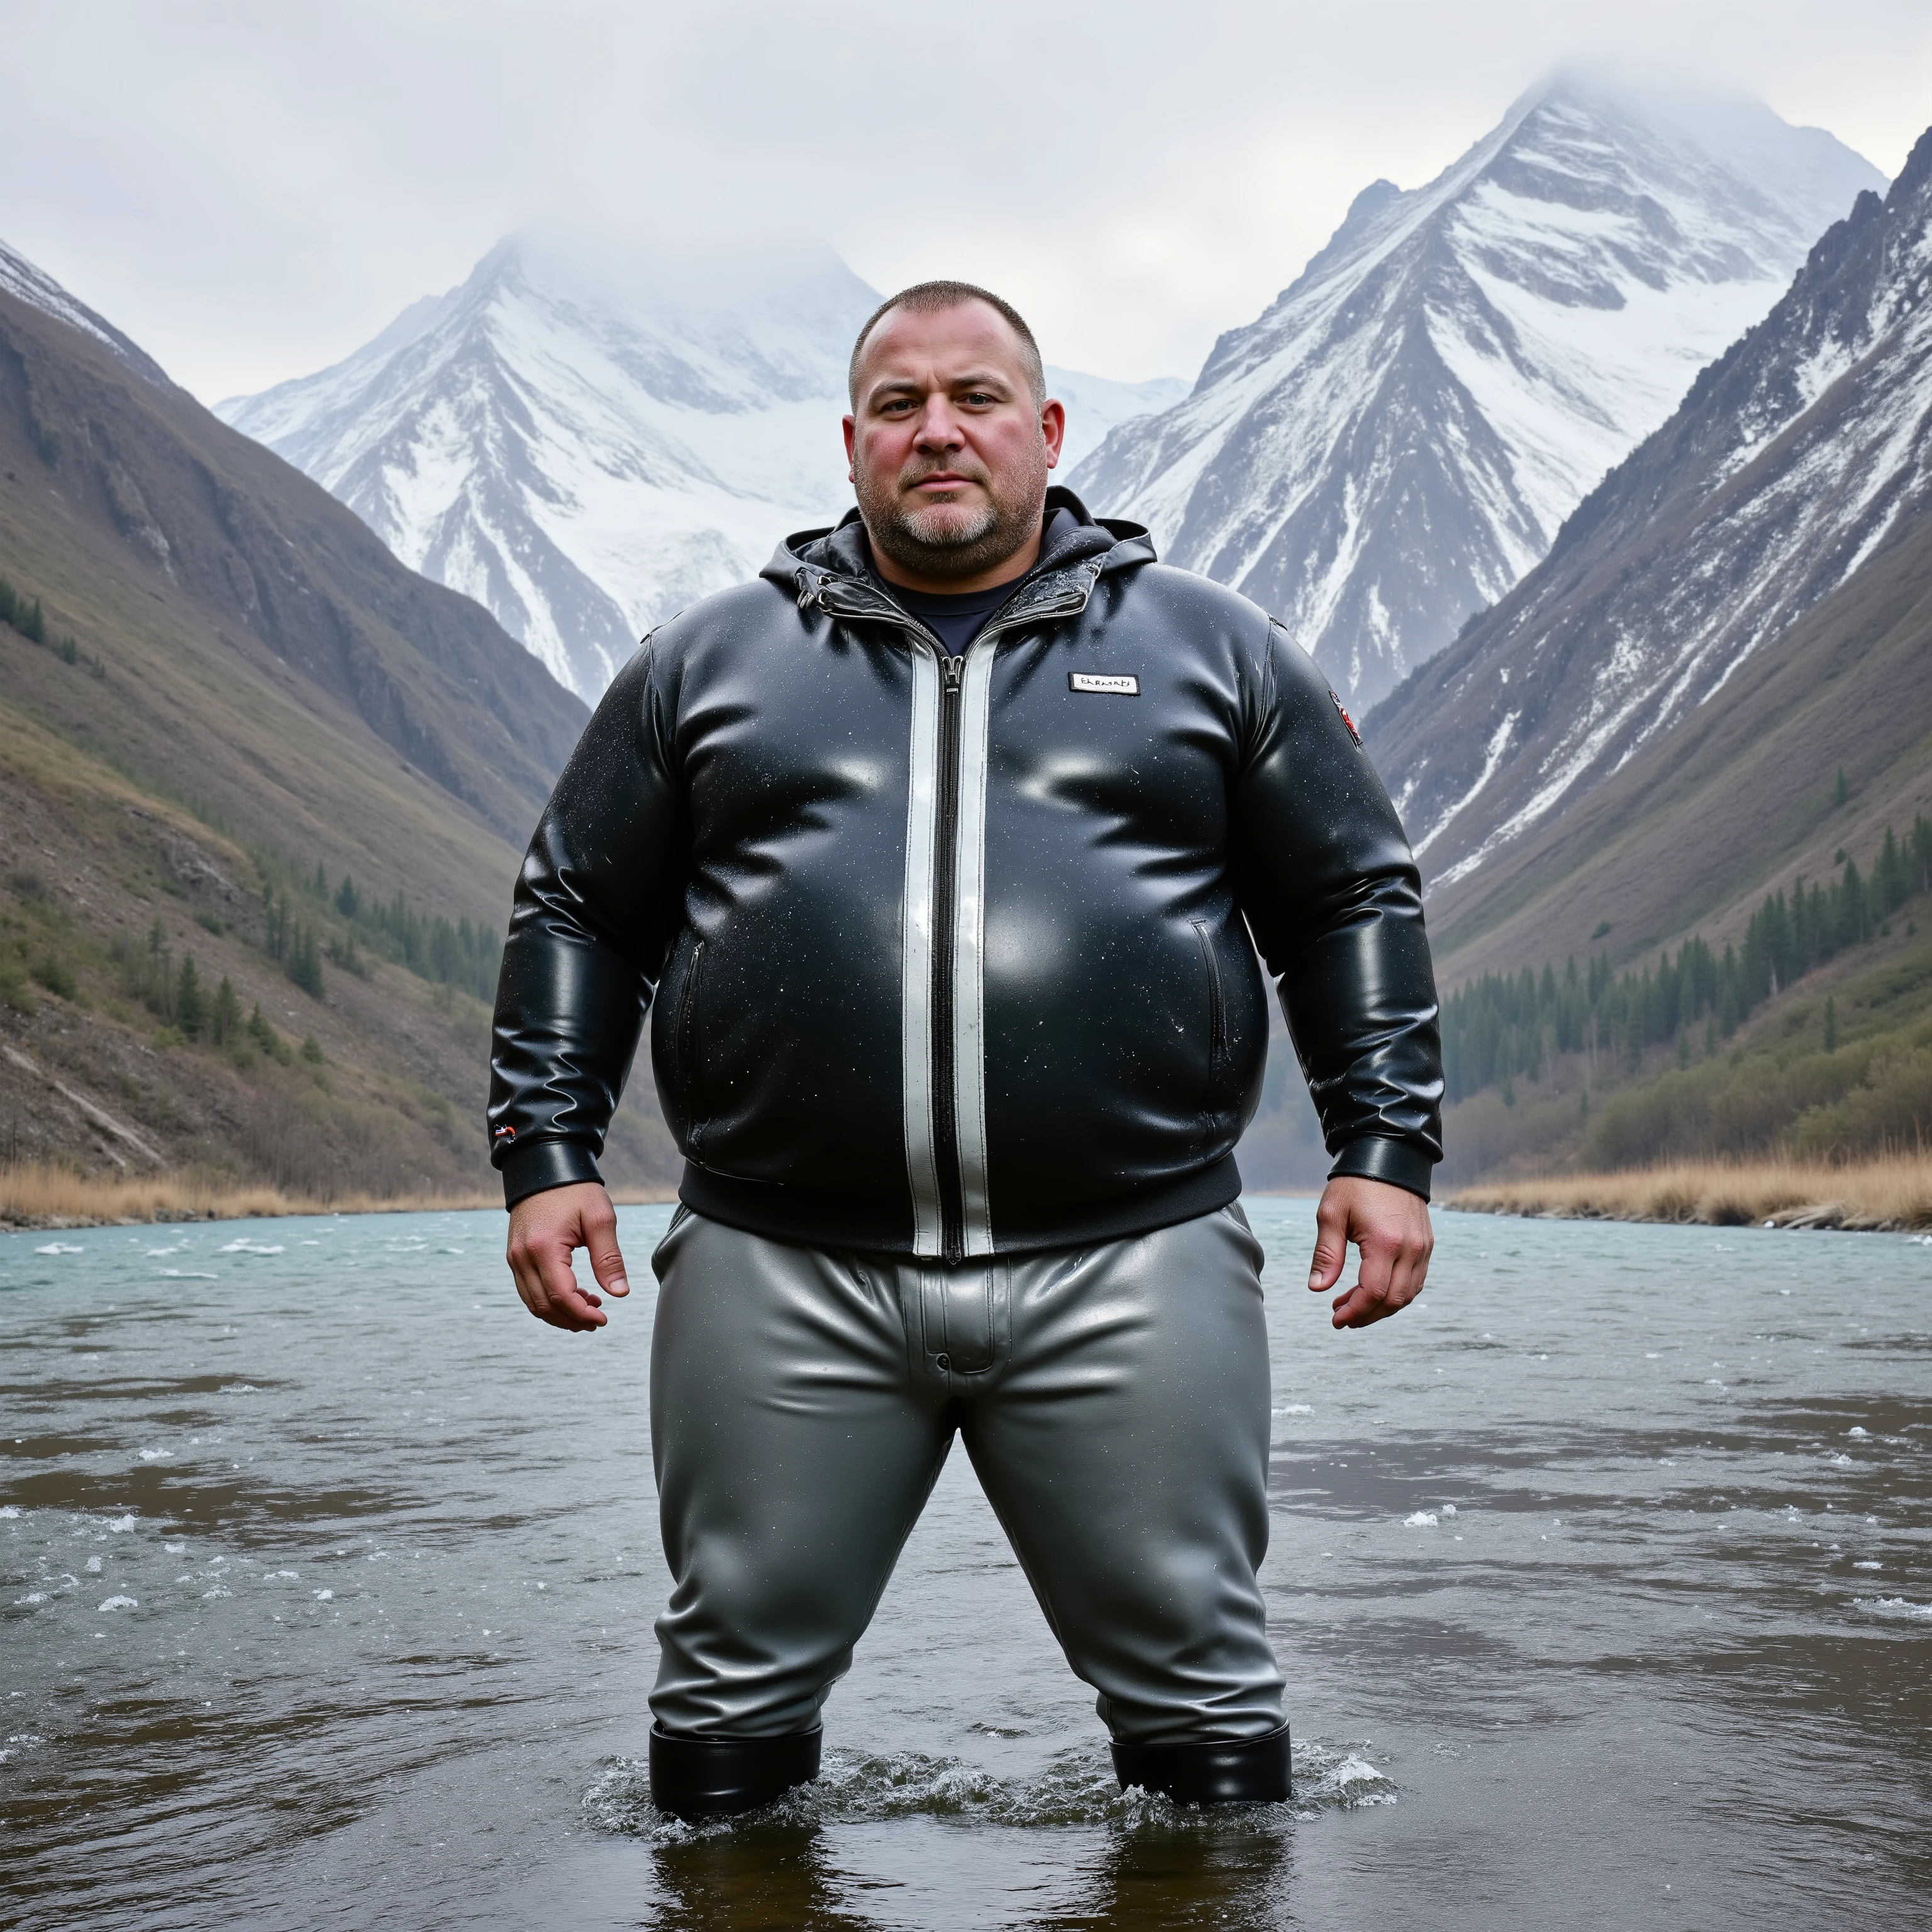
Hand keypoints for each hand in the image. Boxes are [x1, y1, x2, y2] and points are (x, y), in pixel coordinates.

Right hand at [506, 1181, 630, 1331]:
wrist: (545, 1167)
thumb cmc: (574, 1190)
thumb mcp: (600, 1219)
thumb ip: (609, 1258)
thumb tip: (619, 1293)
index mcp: (544, 1248)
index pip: (561, 1296)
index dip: (582, 1314)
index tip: (603, 1319)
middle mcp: (522, 1257)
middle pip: (544, 1306)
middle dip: (572, 1319)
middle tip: (597, 1319)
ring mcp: (514, 1258)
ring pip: (533, 1302)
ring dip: (560, 1313)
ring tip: (588, 1307)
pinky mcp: (515, 1256)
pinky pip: (528, 1290)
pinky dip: (548, 1300)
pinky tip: (572, 1295)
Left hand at [1306, 1175, 1432, 1328]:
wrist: (1388, 1156)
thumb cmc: (1355, 1184)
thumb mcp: (1331, 1215)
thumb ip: (1326, 1254)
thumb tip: (1317, 1288)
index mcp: (1385, 1242)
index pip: (1373, 1293)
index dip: (1354, 1312)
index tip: (1336, 1319)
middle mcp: (1411, 1249)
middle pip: (1393, 1300)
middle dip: (1367, 1315)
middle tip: (1342, 1315)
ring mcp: (1422, 1247)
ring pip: (1408, 1294)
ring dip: (1382, 1307)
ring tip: (1353, 1305)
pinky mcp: (1426, 1244)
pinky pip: (1416, 1281)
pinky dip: (1397, 1294)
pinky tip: (1375, 1291)